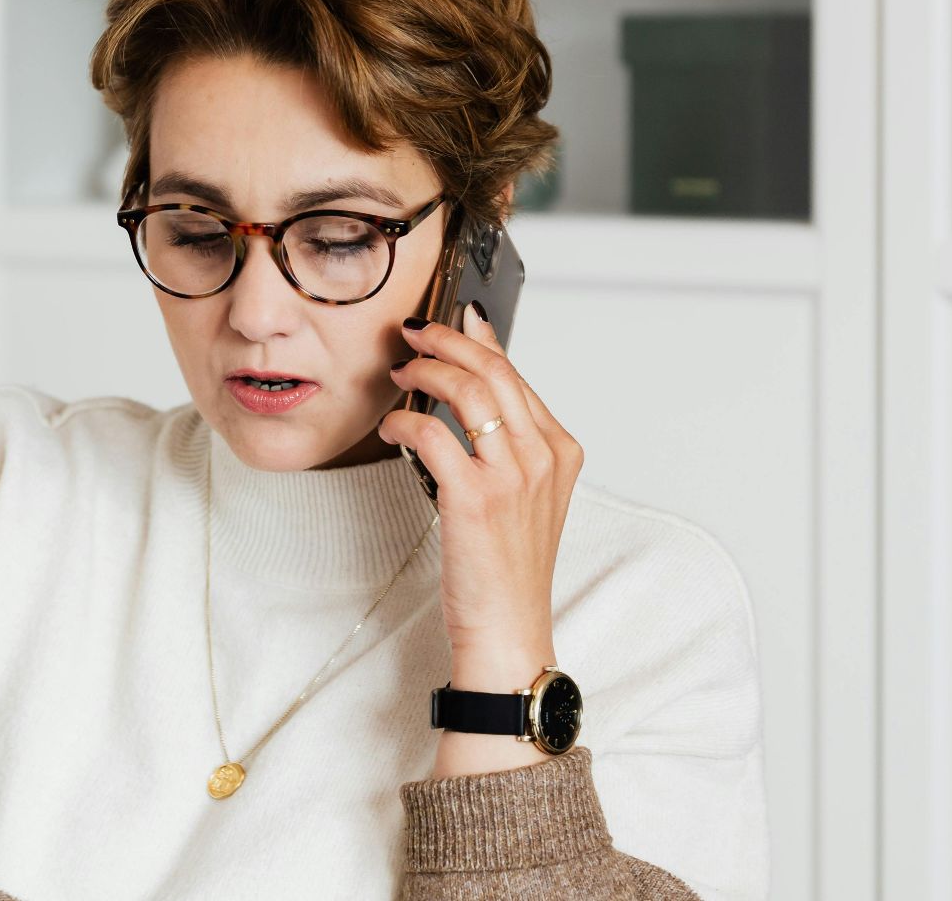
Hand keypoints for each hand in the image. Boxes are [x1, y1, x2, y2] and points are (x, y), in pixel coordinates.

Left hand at [380, 302, 584, 775]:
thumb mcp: (522, 495)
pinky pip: (431, 433)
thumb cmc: (508, 567)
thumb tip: (471, 388)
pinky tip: (391, 428)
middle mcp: (543, 456)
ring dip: (425, 370)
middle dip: (447, 340)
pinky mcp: (475, 497)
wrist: (510, 629)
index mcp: (560, 450)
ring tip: (399, 372)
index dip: (478, 340)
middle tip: (412, 333)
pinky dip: (403, 421)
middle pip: (493, 369)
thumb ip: (505, 441)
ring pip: (467, 389)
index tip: (450, 320)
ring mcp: (513, 476)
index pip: (517, 374)